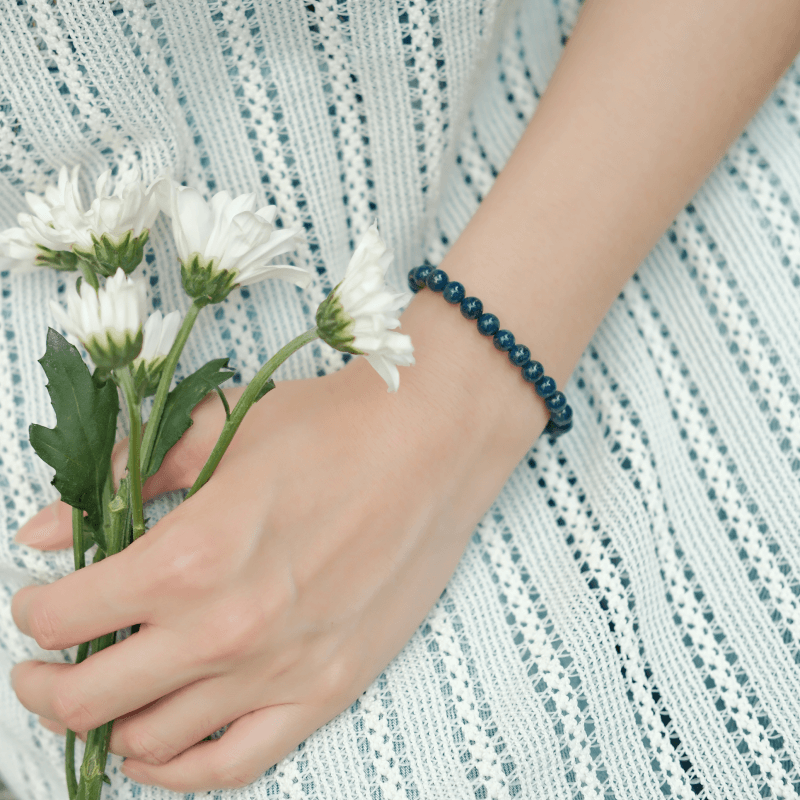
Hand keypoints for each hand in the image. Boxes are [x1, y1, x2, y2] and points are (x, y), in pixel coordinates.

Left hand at [10, 322, 540, 792]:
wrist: (430, 444)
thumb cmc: (329, 428)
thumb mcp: (218, 430)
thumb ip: (125, 478)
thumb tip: (42, 530)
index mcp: (188, 555)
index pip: (63, 618)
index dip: (35, 611)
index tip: (43, 603)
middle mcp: (223, 629)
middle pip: (88, 699)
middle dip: (45, 686)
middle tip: (47, 666)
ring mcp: (277, 671)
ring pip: (149, 743)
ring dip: (108, 725)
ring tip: (108, 696)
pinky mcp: (326, 690)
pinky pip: (231, 767)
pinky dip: (178, 771)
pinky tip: (159, 748)